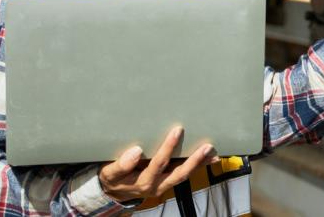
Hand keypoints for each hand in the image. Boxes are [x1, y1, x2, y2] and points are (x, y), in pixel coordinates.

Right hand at [99, 127, 217, 202]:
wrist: (114, 192)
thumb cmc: (114, 178)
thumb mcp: (110, 173)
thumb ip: (121, 165)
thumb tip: (136, 151)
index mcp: (143, 182)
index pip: (158, 164)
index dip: (168, 148)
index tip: (176, 131)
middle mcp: (157, 185)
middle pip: (179, 173)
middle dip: (194, 160)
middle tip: (206, 146)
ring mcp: (164, 184)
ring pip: (185, 175)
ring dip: (200, 164)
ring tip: (213, 151)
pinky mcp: (168, 181)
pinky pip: (185, 174)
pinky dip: (198, 166)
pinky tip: (210, 157)